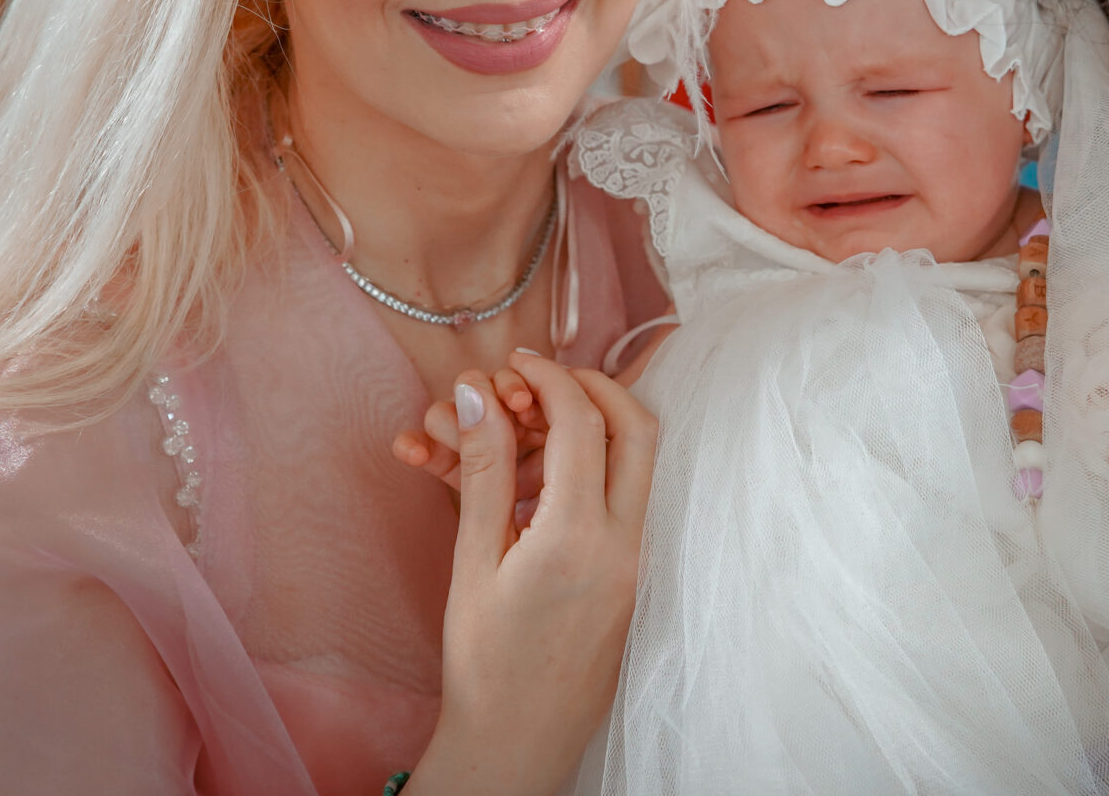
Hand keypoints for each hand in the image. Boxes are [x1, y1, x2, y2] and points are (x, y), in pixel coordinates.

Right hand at [405, 351, 658, 795]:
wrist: (517, 743)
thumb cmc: (485, 663)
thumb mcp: (473, 561)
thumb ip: (484, 472)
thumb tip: (476, 396)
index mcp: (578, 537)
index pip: (582, 422)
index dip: (548, 378)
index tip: (513, 365)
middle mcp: (622, 544)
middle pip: (635, 429)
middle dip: (591, 388)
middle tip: (538, 379)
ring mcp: (634, 561)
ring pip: (631, 465)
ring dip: (584, 431)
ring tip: (514, 436)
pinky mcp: (630, 576)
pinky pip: (618, 503)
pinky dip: (583, 474)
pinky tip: (527, 480)